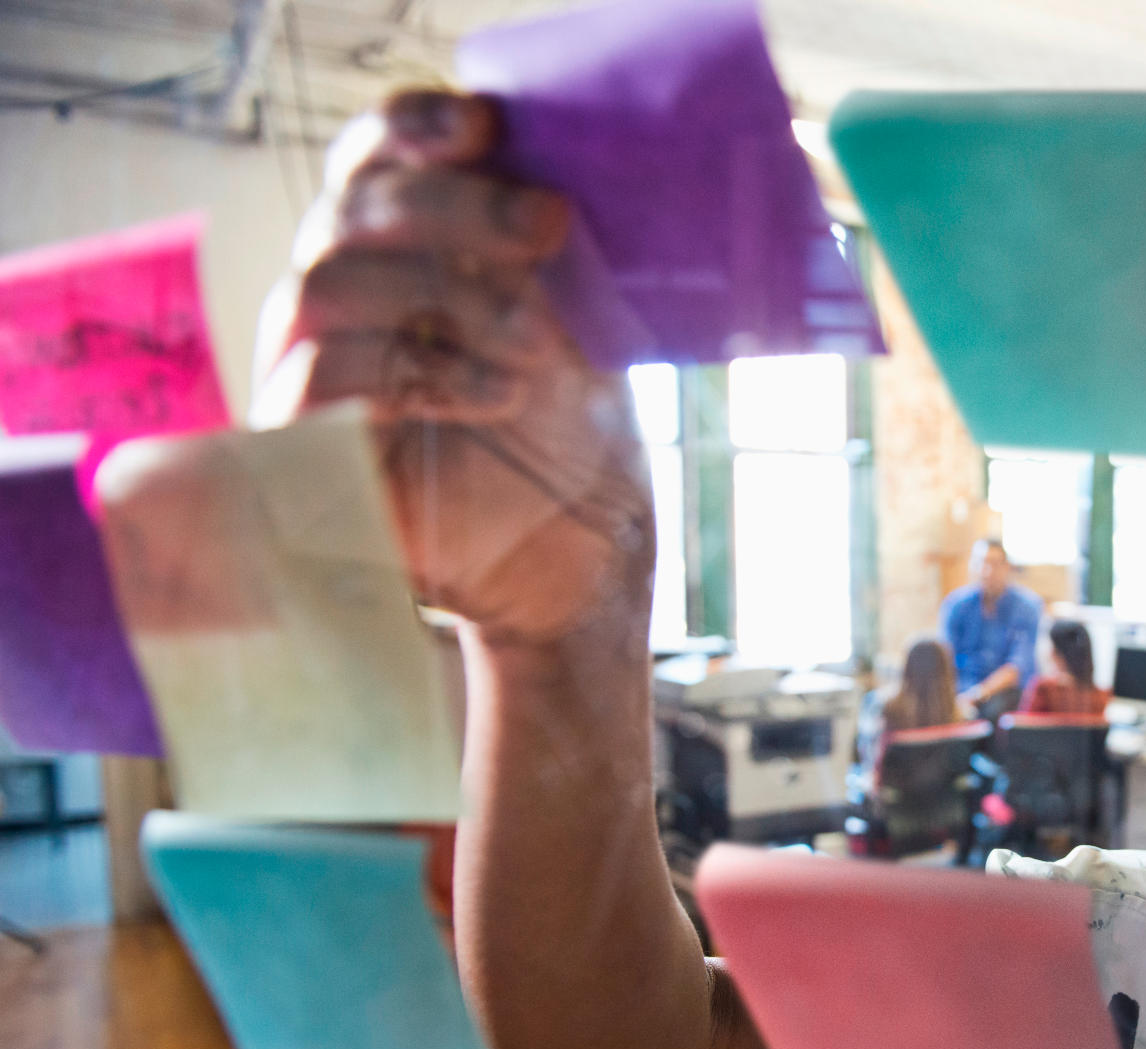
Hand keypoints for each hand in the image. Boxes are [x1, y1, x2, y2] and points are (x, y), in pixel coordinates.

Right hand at [252, 89, 651, 648]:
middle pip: (347, 212)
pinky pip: (326, 385)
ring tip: (538, 341)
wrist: (578, 566)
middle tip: (547, 224)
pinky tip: (502, 393)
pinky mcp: (305, 456)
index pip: (370, 162)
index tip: (487, 123)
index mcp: (396, 258)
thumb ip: (544, 255)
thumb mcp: (577, 328)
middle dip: (454, 205)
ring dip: (447, 297)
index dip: (412, 127)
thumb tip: (547, 173)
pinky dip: (425, 374)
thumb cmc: (574, 441)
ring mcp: (308, 375)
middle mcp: (334, 306)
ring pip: (327, 287)